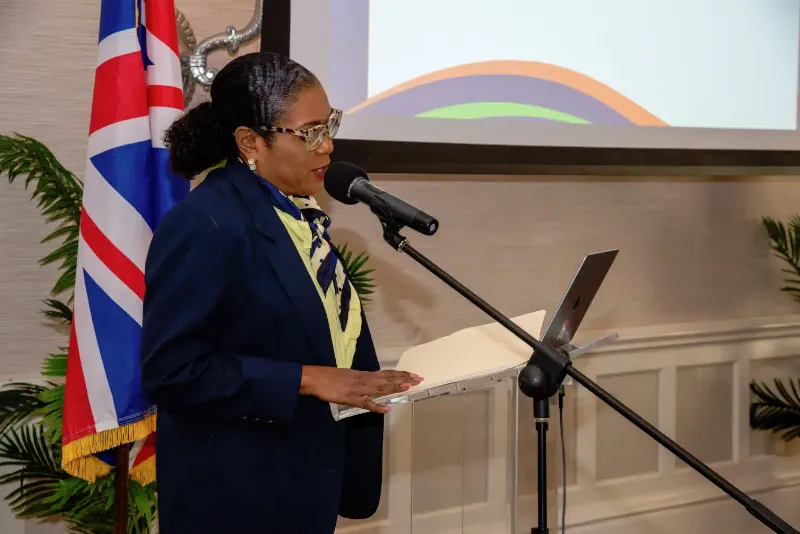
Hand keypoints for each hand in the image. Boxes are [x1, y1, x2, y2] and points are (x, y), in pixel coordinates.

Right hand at [300, 366, 422, 412]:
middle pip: (387, 379)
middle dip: (403, 379)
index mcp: (364, 374)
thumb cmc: (331, 377)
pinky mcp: (350, 398)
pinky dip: (376, 406)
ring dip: (393, 387)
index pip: (386, 373)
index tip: (413, 375)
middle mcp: (364, 380)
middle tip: (418, 379)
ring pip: (379, 388)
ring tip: (407, 387)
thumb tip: (373, 381)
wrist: (316, 378)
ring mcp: (358, 389)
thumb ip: (362, 379)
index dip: (400, 374)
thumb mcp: (350, 376)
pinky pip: (365, 403)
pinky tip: (386, 408)